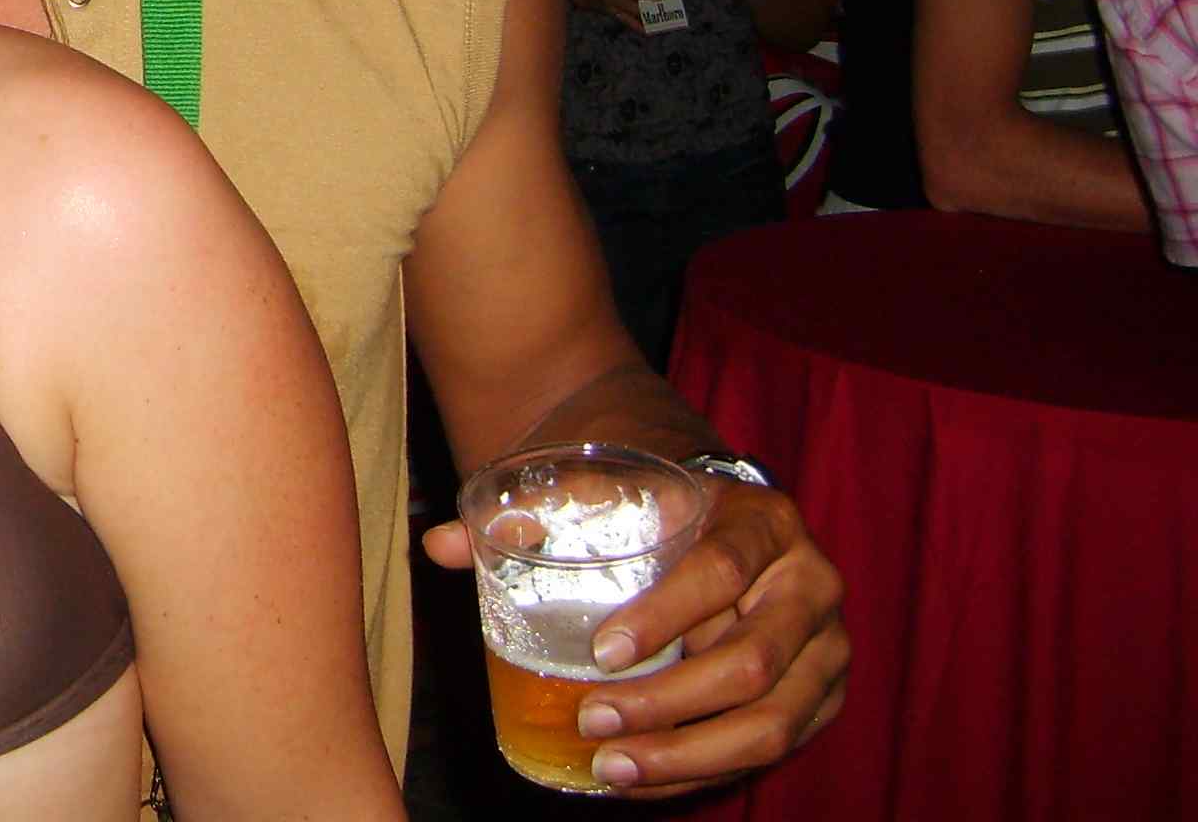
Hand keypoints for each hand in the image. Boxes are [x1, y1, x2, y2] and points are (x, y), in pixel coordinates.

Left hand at [424, 478, 848, 795]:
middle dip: (666, 702)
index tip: (601, 650)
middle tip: (590, 717)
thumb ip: (529, 509)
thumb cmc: (655, 503)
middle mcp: (809, 584)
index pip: (721, 569)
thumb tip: (441, 543)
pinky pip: (769, 750)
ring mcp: (825, 649)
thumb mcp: (607, 487)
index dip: (665, 615)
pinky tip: (640, 780)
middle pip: (748, 661)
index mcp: (763, 518)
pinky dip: (702, 771)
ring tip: (609, 765)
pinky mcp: (820, 698)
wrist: (722, 514)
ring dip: (687, 756)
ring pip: (769, 723)